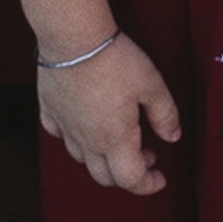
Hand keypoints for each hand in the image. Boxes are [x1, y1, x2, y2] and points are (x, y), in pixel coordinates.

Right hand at [36, 35, 180, 195]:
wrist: (73, 37)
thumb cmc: (115, 59)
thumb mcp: (152, 85)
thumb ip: (165, 115)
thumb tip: (173, 137)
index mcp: (115, 139)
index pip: (131, 179)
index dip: (149, 184)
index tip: (160, 178)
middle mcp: (87, 140)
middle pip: (105, 177)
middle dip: (128, 175)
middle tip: (147, 156)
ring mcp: (65, 126)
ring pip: (81, 159)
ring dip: (103, 159)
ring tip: (120, 139)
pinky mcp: (49, 109)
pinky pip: (59, 135)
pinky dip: (74, 138)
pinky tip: (84, 125)